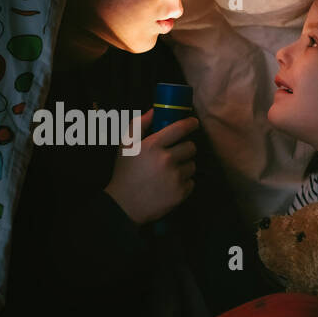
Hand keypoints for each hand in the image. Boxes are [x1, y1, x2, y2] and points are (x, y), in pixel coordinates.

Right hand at [104, 108, 198, 225]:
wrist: (124, 205)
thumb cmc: (125, 172)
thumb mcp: (125, 145)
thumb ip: (139, 125)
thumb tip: (154, 111)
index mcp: (154, 145)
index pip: (181, 128)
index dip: (190, 123)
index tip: (193, 123)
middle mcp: (167, 160)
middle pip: (191, 147)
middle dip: (185, 149)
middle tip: (176, 153)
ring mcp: (175, 177)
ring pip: (192, 165)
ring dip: (185, 166)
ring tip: (171, 172)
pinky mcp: (181, 193)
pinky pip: (191, 182)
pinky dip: (184, 183)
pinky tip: (171, 185)